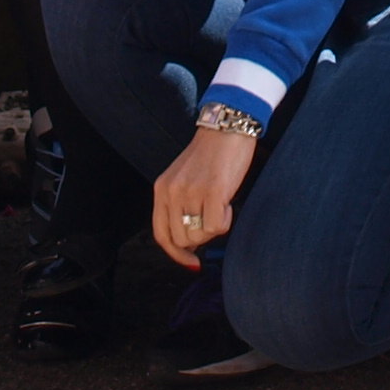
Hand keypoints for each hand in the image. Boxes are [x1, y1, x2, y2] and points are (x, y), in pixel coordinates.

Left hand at [152, 121, 258, 269]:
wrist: (228, 128)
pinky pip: (217, 227)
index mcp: (161, 189)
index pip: (161, 235)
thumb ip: (179, 205)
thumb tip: (188, 242)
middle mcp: (172, 192)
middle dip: (200, 238)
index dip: (176, 254)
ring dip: (213, 228)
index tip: (191, 262)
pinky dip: (225, 220)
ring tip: (220, 205)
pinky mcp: (212, 192)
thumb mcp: (183, 179)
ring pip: (199, 236)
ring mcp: (191, 192)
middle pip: (182, 240)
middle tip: (212, 218)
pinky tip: (227, 202)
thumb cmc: (211, 155)